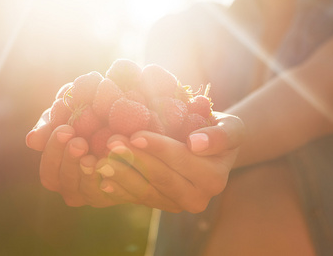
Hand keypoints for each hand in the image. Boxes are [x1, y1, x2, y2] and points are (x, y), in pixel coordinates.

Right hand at [26, 110, 136, 206]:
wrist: (123, 127)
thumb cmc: (87, 120)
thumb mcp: (66, 118)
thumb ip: (48, 127)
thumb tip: (31, 140)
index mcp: (56, 172)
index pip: (48, 170)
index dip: (53, 151)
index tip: (66, 130)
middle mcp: (72, 189)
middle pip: (64, 182)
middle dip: (70, 161)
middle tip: (80, 142)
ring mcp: (92, 195)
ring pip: (84, 191)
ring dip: (86, 173)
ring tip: (92, 156)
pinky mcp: (114, 195)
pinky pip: (109, 194)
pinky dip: (108, 179)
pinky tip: (110, 163)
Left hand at [93, 112, 244, 212]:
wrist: (208, 148)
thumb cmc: (218, 130)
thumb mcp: (231, 127)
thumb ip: (221, 135)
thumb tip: (196, 145)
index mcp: (214, 179)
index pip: (180, 160)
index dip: (157, 148)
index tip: (135, 135)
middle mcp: (197, 198)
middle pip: (159, 178)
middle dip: (134, 160)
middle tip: (111, 143)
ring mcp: (176, 205)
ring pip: (145, 191)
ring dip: (121, 175)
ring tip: (101, 159)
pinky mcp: (161, 204)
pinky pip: (137, 198)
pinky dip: (119, 189)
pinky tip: (103, 179)